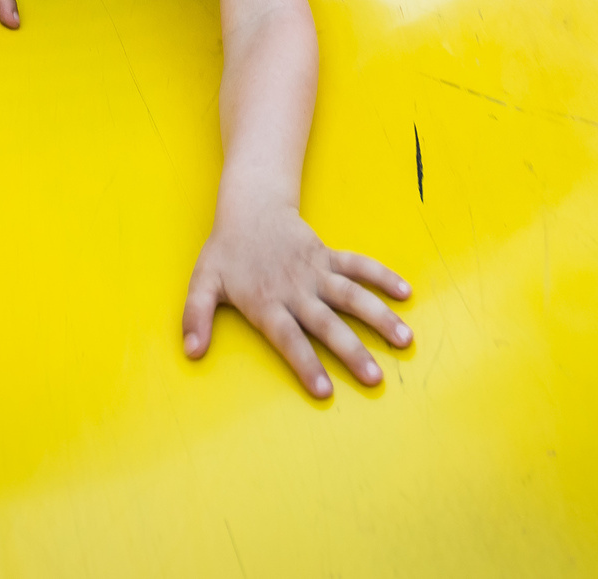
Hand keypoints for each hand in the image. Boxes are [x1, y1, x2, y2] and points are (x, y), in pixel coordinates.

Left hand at [181, 205, 411, 398]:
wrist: (250, 207)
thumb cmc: (226, 252)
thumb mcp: (203, 282)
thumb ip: (195, 317)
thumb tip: (191, 352)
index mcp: (266, 302)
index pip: (289, 338)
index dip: (306, 364)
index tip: (325, 391)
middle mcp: (296, 289)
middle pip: (327, 323)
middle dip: (352, 351)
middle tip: (376, 379)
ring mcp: (316, 271)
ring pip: (352, 295)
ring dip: (379, 317)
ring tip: (404, 340)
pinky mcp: (328, 256)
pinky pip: (359, 265)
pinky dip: (382, 276)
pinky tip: (406, 293)